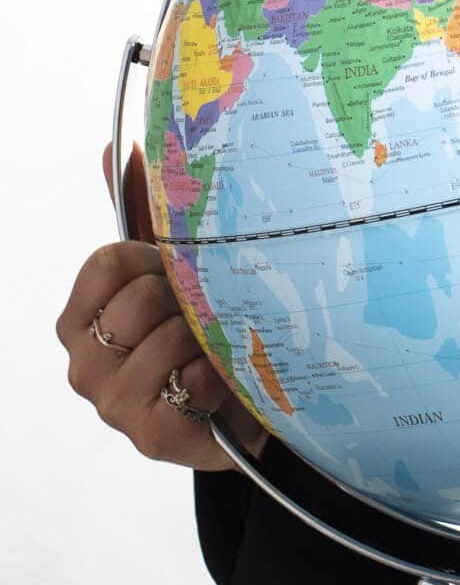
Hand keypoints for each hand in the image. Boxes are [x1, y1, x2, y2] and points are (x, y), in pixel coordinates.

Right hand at [56, 143, 269, 472]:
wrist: (253, 404)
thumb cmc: (207, 330)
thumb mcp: (178, 267)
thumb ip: (145, 213)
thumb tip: (116, 147)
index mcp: (81, 320)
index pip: (106, 262)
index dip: (153, 258)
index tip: (177, 269)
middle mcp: (85, 363)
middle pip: (138, 299)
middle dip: (186, 298)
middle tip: (208, 313)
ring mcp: (113, 404)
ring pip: (166, 340)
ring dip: (207, 336)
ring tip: (218, 347)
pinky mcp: (152, 437)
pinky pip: (190, 384)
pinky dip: (219, 375)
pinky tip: (225, 380)